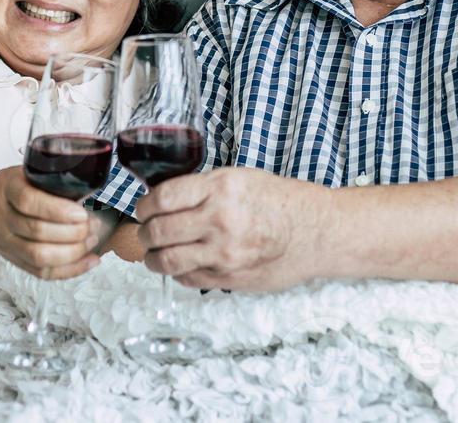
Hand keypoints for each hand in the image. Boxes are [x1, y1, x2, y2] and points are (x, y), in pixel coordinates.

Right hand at [0, 167, 101, 279]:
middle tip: (93, 225)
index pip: (28, 201)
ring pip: (39, 256)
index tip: (81, 213)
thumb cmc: (10, 188)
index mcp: (6, 189)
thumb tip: (88, 188)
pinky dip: (70, 270)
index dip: (57, 210)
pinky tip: (90, 261)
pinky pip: (42, 272)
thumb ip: (48, 178)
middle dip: (72, 232)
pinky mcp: (14, 260)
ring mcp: (5, 242)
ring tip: (92, 239)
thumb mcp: (24, 172)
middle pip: (37, 232)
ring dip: (73, 252)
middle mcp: (1, 218)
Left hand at [133, 167, 324, 290]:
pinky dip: (177, 272)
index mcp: (219, 189)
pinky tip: (180, 265)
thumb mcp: (239, 179)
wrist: (314, 232)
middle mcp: (219, 221)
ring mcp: (224, 253)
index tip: (142, 210)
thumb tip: (164, 200)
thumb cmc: (279, 202)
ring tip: (153, 254)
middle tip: (144, 232)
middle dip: (144, 233)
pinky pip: (188, 278)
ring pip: (168, 260)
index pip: (162, 199)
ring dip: (152, 258)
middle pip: (159, 231)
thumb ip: (202, 189)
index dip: (144, 206)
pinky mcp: (229, 278)